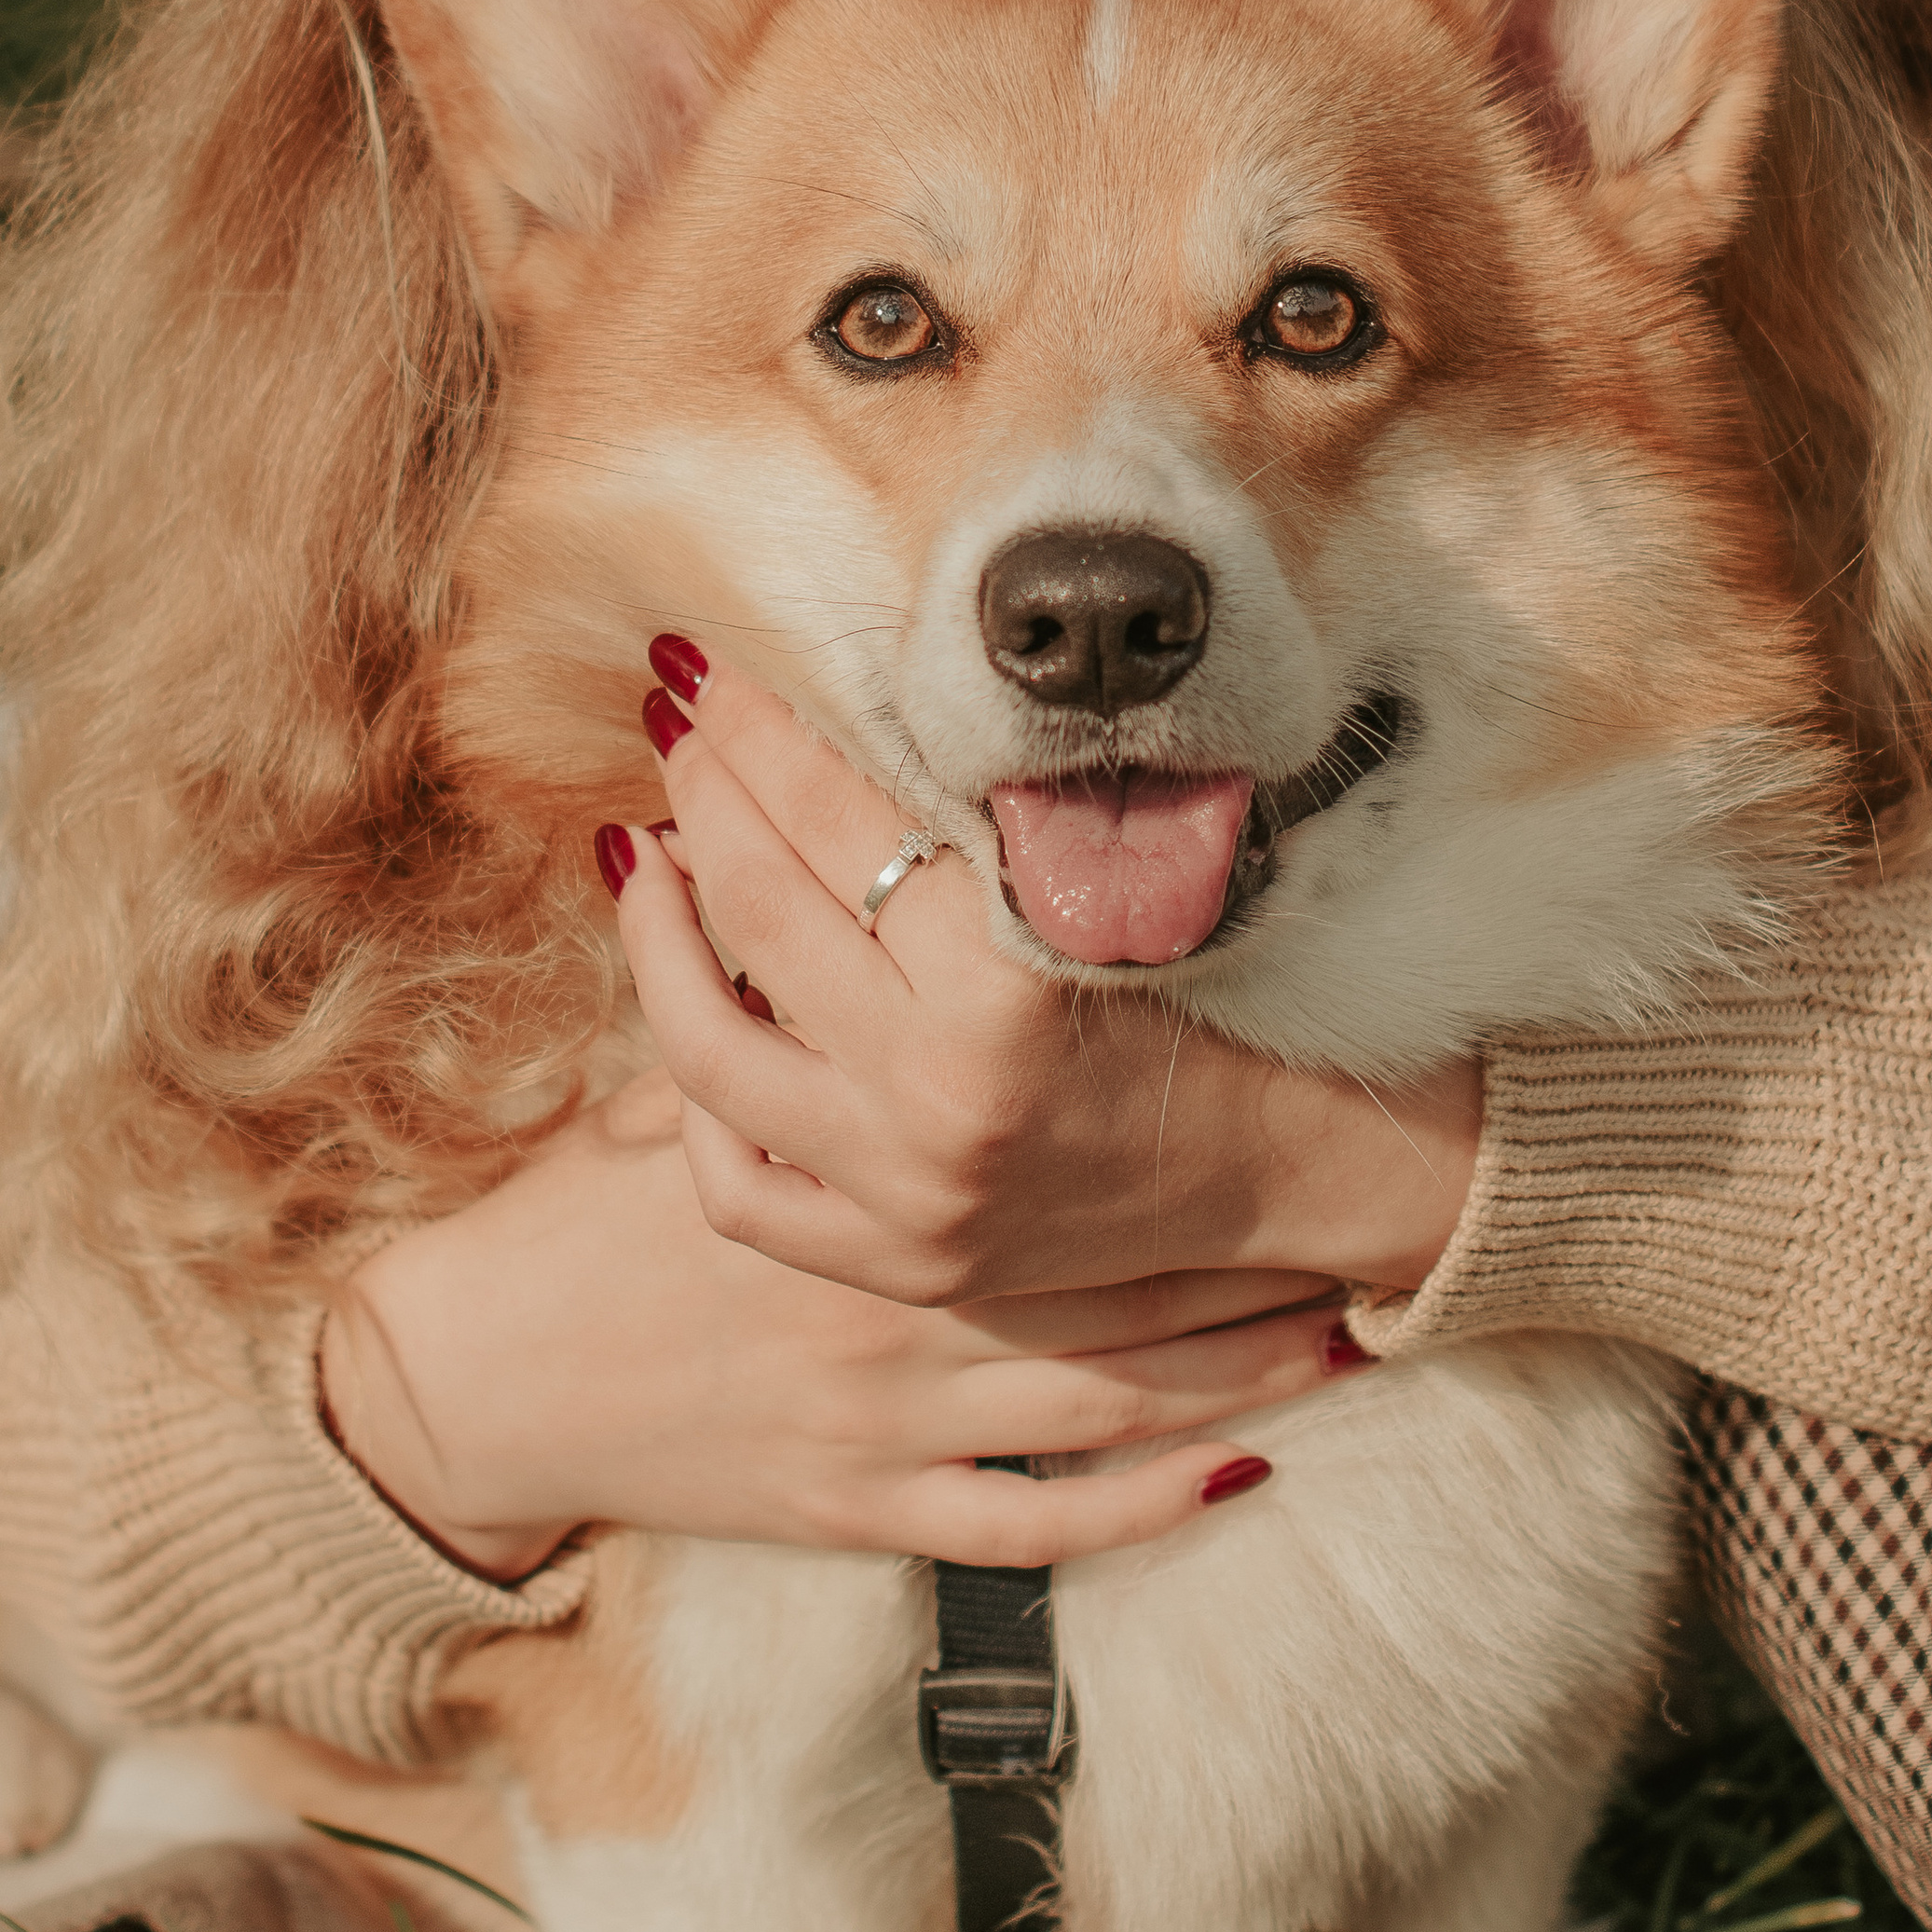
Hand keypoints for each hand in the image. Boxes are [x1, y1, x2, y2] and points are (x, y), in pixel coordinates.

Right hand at [317, 1080, 1359, 1582]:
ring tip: (1344, 1327)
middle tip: (1356, 1207)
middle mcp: (886, 1293)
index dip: (1138, 1084)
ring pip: (1100, 1394)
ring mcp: (885, 1413)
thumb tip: (776, 858)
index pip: (1031, 1134)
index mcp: (848, 1175)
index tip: (1251, 1063)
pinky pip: (1036, 1522)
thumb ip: (754, 1001)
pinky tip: (1242, 1471)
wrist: (493, 1384)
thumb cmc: (580, 1227)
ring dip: (1228, 1359)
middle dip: (1229, 1232)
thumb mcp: (674, 1095)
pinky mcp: (869, 1507)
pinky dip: (1143, 1501)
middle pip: (1102, 1262)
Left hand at [616, 649, 1481, 1306]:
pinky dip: (694, 1101)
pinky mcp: (892, 1264)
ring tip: (642, 850)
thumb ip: (969, 820)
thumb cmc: (1209, 993)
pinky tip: (696, 1011)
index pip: (844, 817)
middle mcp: (946, 1095)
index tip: (715, 667)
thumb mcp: (1100, 885)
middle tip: (677, 719)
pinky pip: (735, 1187)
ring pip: (709, 1044)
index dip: (767, 729)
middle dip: (705, 792)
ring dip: (657, 930)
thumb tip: (821, 713)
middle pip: (763, 907)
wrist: (1289, 1162)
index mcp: (1014, 983)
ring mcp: (906, 1193)